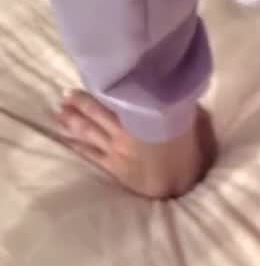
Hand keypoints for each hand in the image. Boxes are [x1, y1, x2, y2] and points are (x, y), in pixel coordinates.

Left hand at [55, 90, 216, 198]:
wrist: (177, 182)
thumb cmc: (189, 152)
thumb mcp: (194, 122)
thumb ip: (185, 110)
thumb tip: (182, 99)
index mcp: (141, 117)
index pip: (114, 100)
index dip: (101, 92)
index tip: (89, 82)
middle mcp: (121, 130)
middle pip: (95, 114)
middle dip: (78, 105)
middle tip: (65, 97)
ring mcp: (114, 149)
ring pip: (88, 132)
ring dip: (72, 122)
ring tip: (58, 113)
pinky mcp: (113, 167)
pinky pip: (90, 155)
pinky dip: (77, 146)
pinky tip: (66, 140)